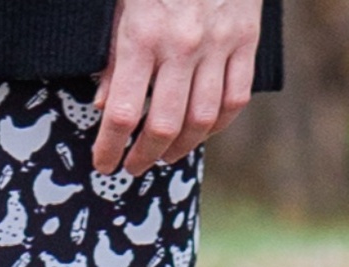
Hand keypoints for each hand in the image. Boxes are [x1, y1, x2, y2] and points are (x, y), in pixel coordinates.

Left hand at [92, 0, 261, 174]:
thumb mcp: (120, 7)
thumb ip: (112, 56)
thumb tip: (102, 105)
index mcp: (142, 35)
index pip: (120, 112)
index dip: (109, 147)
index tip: (103, 164)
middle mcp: (181, 44)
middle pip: (162, 126)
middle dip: (143, 157)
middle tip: (132, 167)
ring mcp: (218, 43)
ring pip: (201, 120)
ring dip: (180, 148)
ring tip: (164, 155)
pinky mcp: (245, 39)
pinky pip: (235, 99)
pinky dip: (217, 125)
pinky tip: (200, 132)